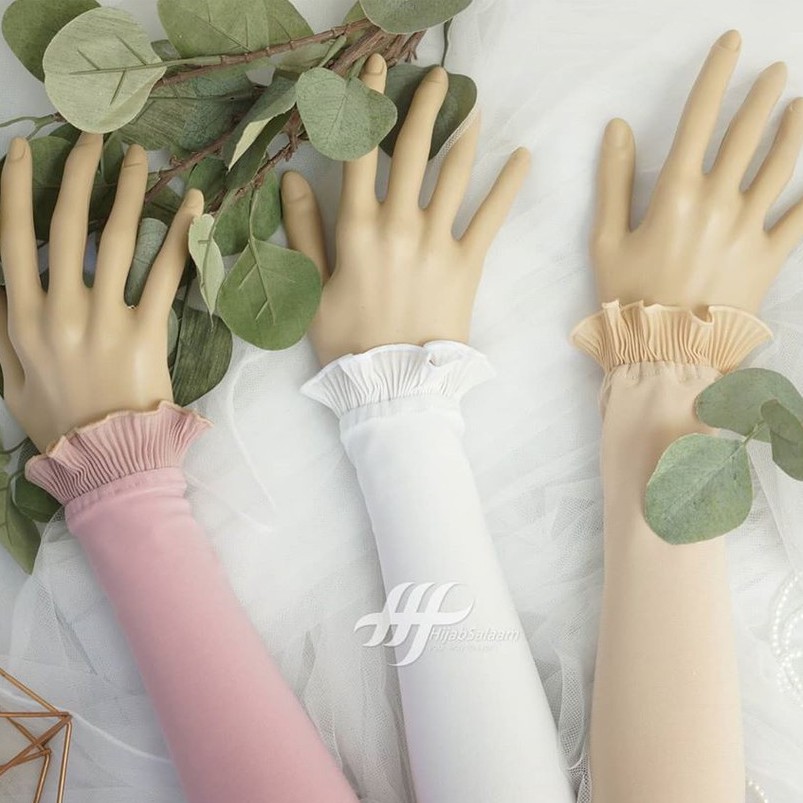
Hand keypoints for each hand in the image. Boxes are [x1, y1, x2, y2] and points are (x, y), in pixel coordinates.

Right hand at [0, 132, 203, 450]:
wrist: (106, 461)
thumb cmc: (59, 424)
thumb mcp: (9, 380)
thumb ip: (0, 331)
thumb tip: (0, 287)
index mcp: (23, 317)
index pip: (11, 238)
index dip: (14, 189)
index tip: (24, 150)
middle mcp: (61, 309)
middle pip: (66, 225)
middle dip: (79, 172)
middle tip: (96, 135)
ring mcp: (105, 319)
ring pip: (115, 240)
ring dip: (128, 191)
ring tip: (141, 157)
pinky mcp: (147, 333)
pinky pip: (166, 275)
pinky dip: (181, 237)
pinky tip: (195, 205)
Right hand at [280, 53, 530, 365]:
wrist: (393, 385)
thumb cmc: (346, 342)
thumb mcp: (312, 289)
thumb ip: (303, 231)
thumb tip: (290, 178)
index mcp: (357, 227)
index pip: (359, 151)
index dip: (364, 104)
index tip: (375, 71)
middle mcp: (399, 224)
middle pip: (413, 150)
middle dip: (424, 105)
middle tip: (439, 76)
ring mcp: (437, 242)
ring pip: (454, 173)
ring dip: (464, 132)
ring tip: (474, 103)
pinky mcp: (468, 264)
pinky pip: (491, 217)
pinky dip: (509, 185)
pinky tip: (523, 157)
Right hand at [592, 30, 802, 314]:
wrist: (664, 354)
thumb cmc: (628, 299)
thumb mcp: (606, 241)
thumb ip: (614, 181)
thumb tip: (619, 129)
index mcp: (675, 194)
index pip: (699, 118)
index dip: (716, 74)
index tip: (731, 43)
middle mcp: (718, 201)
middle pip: (746, 134)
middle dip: (762, 96)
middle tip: (777, 71)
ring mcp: (749, 228)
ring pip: (780, 166)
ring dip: (794, 130)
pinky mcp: (769, 258)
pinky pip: (800, 217)